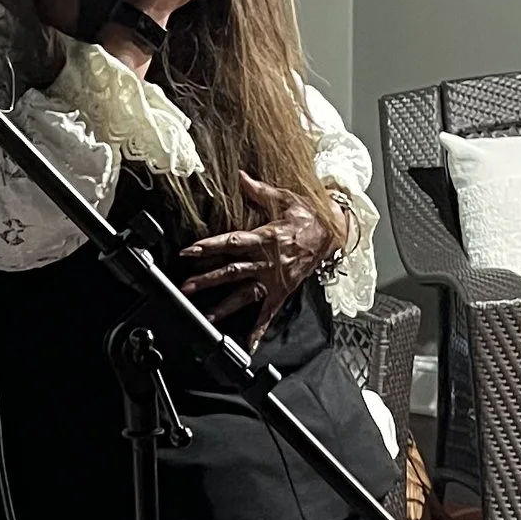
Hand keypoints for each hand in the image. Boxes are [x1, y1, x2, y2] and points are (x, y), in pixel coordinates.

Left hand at [178, 176, 335, 342]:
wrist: (334, 234)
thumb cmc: (309, 216)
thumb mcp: (284, 198)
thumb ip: (258, 190)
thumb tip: (240, 176)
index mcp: (265, 237)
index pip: (231, 242)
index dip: (209, 247)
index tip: (189, 252)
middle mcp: (267, 261)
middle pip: (232, 271)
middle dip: (208, 279)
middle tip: (187, 286)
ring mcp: (274, 279)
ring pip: (245, 294)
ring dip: (225, 306)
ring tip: (206, 317)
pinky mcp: (282, 291)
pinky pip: (269, 313)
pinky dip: (259, 330)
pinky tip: (248, 343)